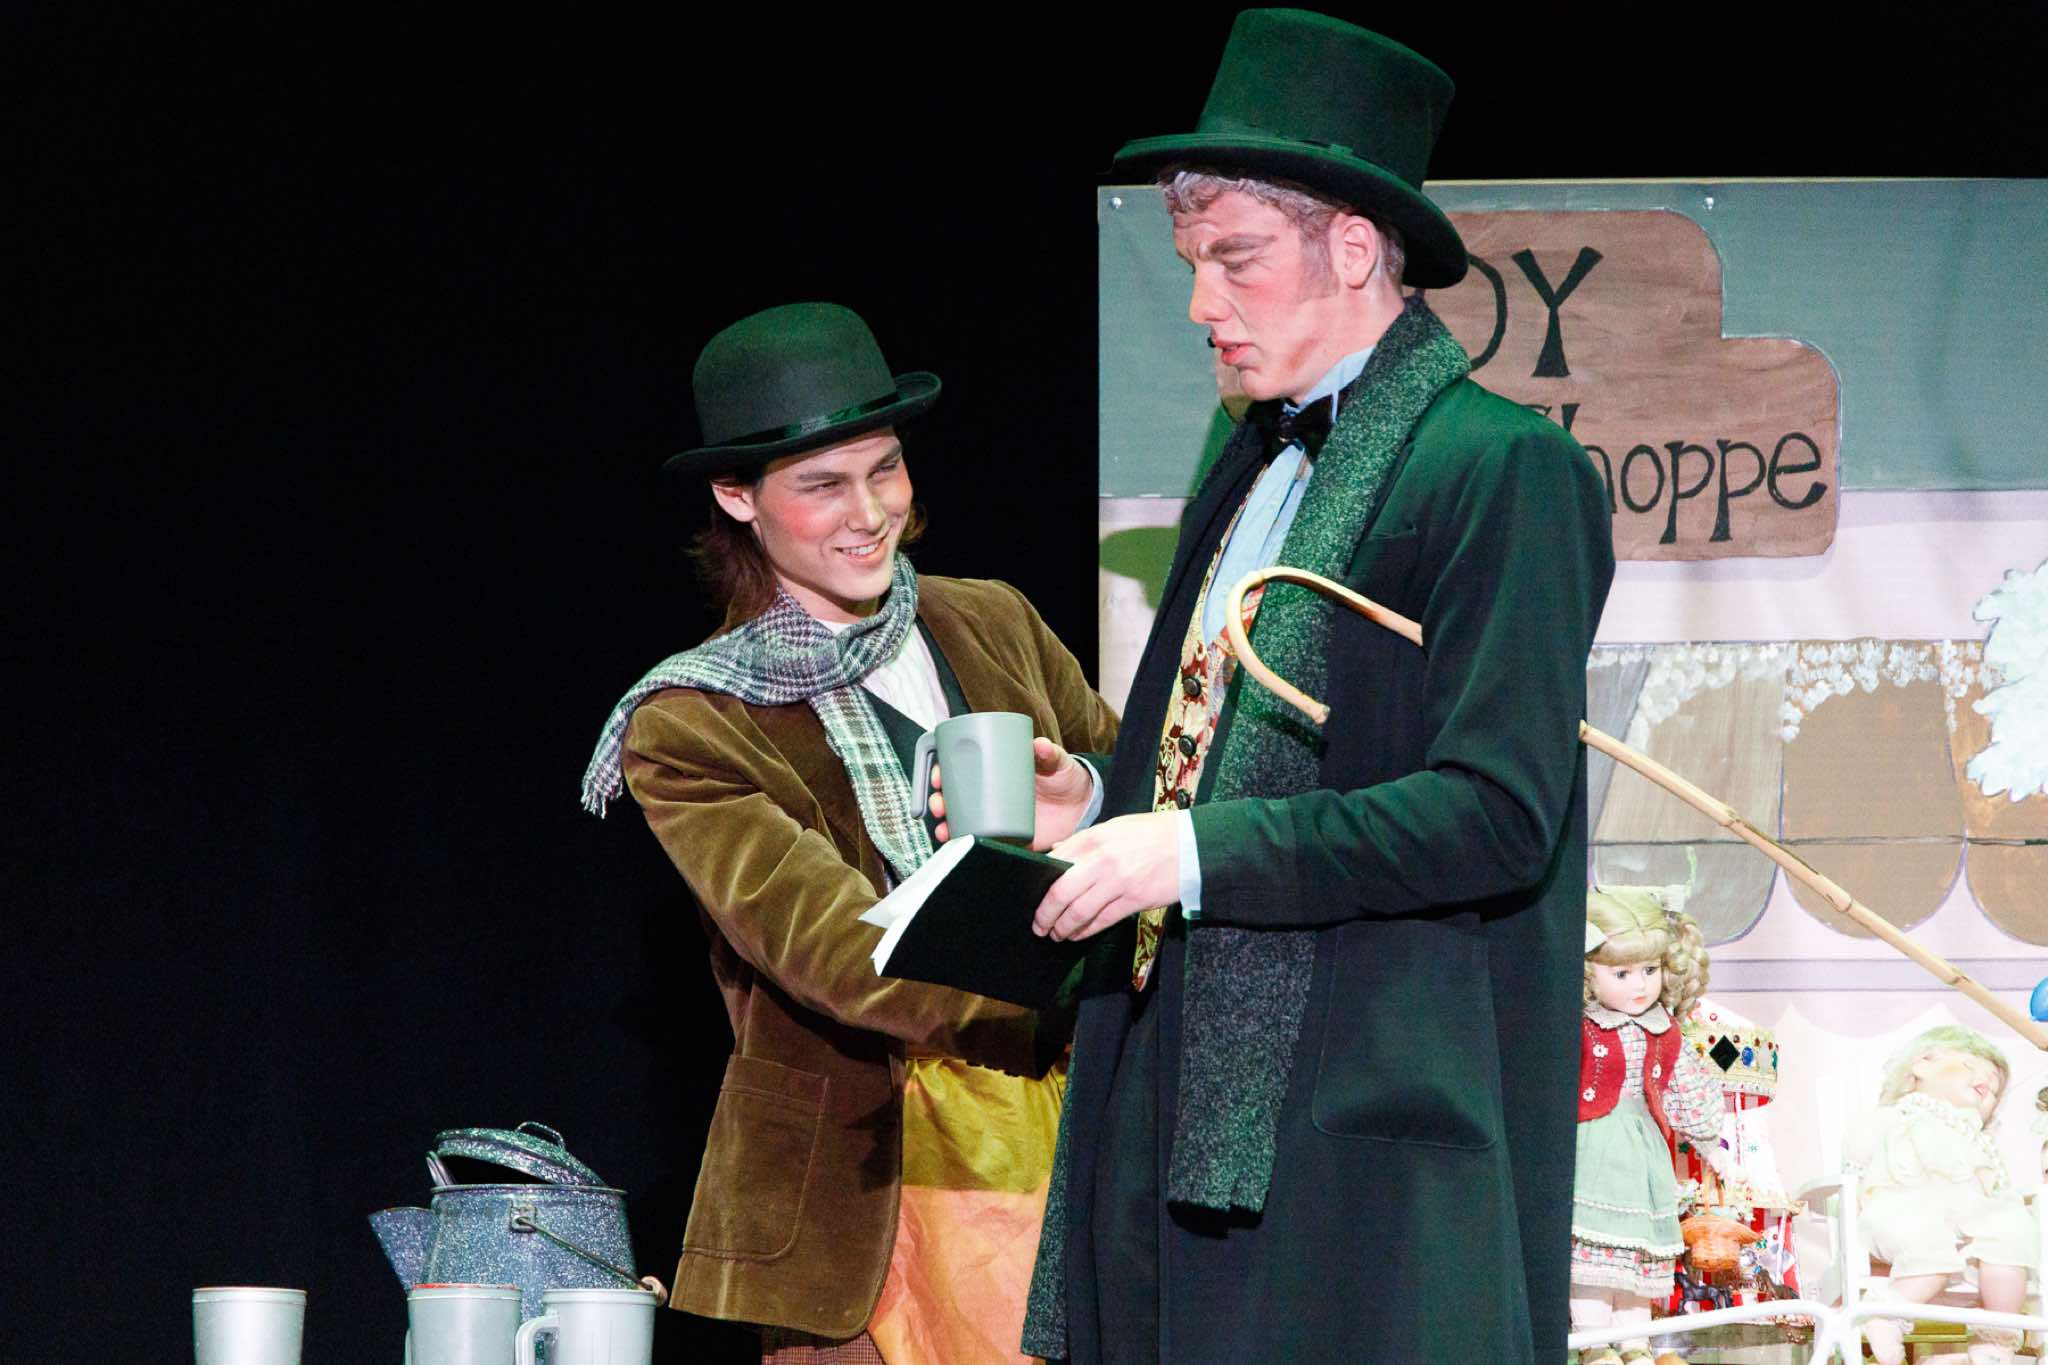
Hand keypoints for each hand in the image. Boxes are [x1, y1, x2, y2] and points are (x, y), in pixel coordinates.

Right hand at [931, 737, 1093, 848]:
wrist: (1084, 808)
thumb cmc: (1066, 779)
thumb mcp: (1057, 763)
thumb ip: (1050, 754)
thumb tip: (1039, 745)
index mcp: (997, 772)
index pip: (962, 769)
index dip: (943, 771)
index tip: (936, 773)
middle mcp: (991, 795)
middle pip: (955, 797)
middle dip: (939, 801)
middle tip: (939, 803)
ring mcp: (998, 818)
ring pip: (963, 821)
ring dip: (946, 826)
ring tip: (942, 829)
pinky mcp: (1008, 838)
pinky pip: (981, 842)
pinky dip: (966, 845)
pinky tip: (955, 848)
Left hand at [1032, 811, 1180, 940]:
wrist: (1192, 844)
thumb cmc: (1154, 834)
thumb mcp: (1115, 827)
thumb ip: (1085, 841)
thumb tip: (1058, 851)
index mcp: (1094, 837)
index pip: (1054, 862)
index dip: (1039, 882)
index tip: (1032, 894)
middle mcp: (1102, 859)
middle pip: (1060, 892)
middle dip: (1045, 914)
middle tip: (1039, 924)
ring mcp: (1118, 881)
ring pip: (1078, 912)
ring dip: (1062, 927)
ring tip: (1056, 933)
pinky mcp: (1134, 900)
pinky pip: (1102, 920)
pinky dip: (1085, 931)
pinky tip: (1077, 934)